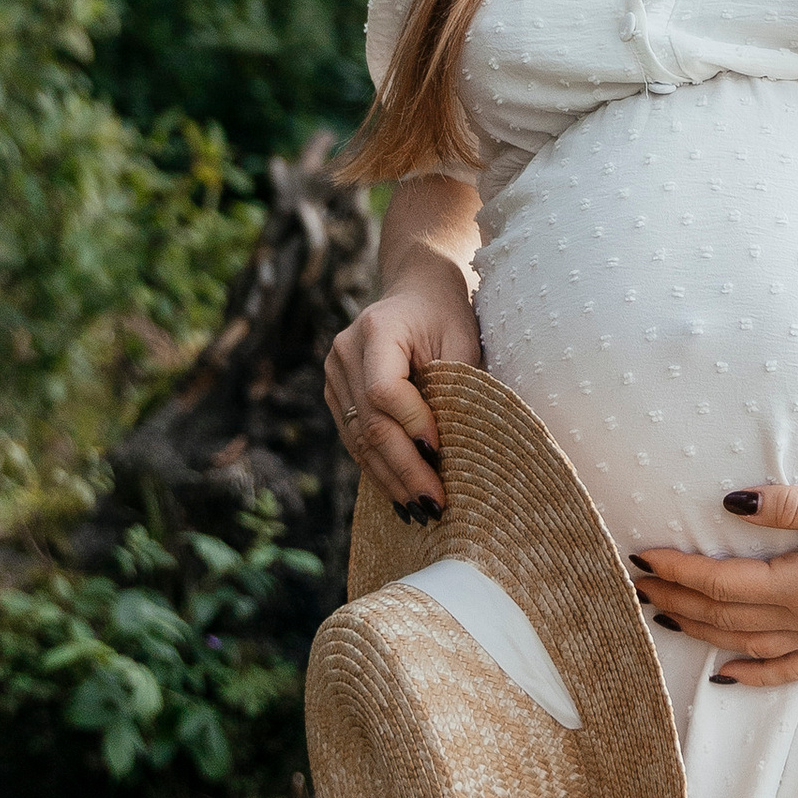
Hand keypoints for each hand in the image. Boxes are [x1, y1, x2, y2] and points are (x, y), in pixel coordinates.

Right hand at [322, 257, 481, 521]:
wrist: (417, 287)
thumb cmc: (446, 311)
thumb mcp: (461, 336)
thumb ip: (456, 383)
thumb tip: (462, 444)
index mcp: (376, 330)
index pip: (385, 391)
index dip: (411, 426)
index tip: (440, 454)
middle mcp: (344, 353)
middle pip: (369, 423)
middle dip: (404, 468)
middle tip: (434, 504)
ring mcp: (334, 375)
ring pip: (359, 439)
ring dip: (390, 479)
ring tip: (421, 510)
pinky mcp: (336, 395)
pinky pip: (355, 439)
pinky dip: (378, 469)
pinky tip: (401, 495)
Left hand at [628, 482, 797, 688]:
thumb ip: (790, 504)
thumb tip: (732, 503)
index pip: (722, 583)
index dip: (678, 572)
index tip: (642, 557)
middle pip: (724, 617)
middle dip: (675, 602)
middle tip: (635, 585)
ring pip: (745, 645)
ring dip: (699, 633)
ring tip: (661, 617)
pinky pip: (786, 671)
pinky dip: (751, 676)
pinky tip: (725, 676)